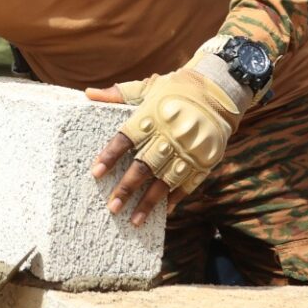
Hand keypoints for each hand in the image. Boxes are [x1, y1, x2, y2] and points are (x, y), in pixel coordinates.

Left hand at [85, 61, 240, 227]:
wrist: (219, 90)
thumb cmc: (176, 88)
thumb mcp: (148, 86)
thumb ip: (119, 94)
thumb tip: (88, 94)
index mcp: (153, 115)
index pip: (126, 138)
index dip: (110, 156)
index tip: (95, 173)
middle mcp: (171, 134)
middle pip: (145, 165)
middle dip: (127, 188)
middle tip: (112, 207)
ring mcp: (190, 149)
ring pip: (166, 180)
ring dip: (149, 202)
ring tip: (134, 221)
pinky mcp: (206, 159)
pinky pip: (189, 183)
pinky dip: (176, 198)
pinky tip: (163, 211)